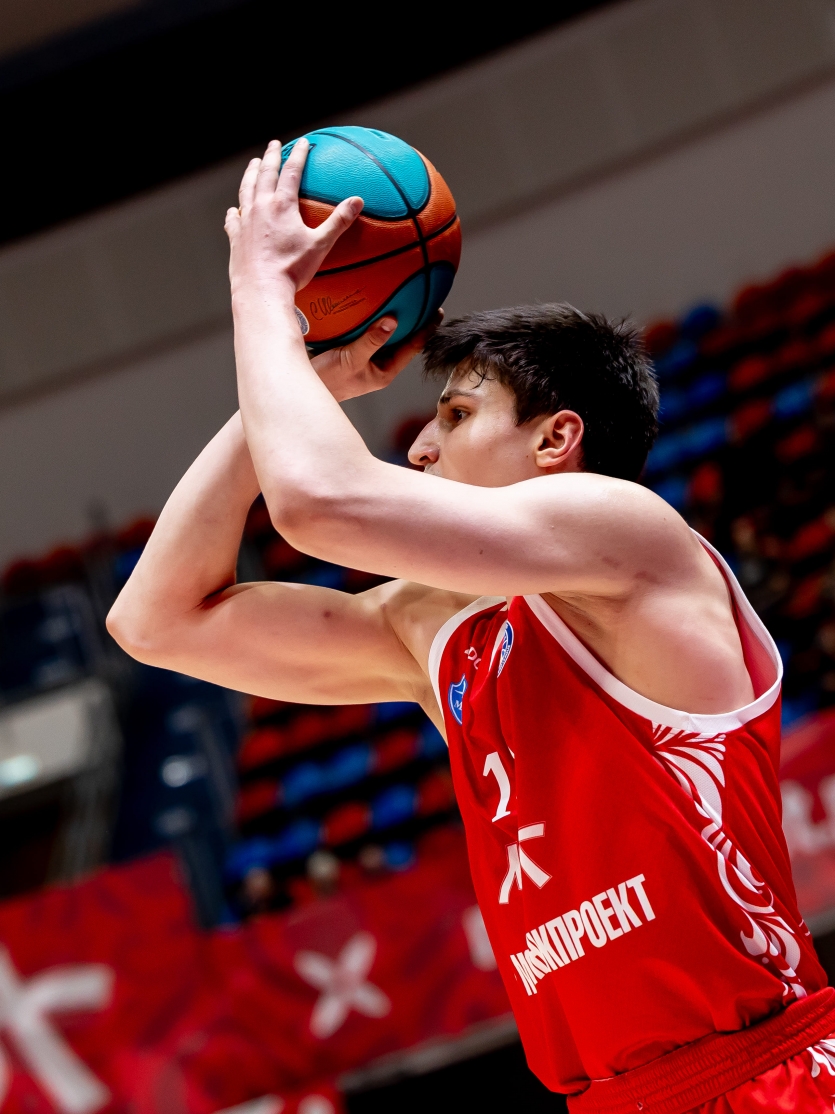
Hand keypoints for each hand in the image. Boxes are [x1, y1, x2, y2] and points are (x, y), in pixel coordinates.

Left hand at [225, 139, 361, 295]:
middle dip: (271, 157)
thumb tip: (358, 201)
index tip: (303, 143)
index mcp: (282, 205)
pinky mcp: (235, 238)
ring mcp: (245, 221)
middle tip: (274, 145)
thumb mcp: (320, 244)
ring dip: (250, 174)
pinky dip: (234, 211)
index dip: (299, 155)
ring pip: (246, 189)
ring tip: (253, 164)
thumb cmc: (292, 269)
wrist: (261, 289)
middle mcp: (260, 207)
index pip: (291, 171)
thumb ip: (338, 221)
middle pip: (265, 174)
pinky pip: (232, 219)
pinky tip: (234, 210)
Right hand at [312, 310, 443, 401]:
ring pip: (385, 335)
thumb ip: (371, 341)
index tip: (438, 311)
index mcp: (385, 371)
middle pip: (402, 340)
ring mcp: (366, 358)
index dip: (427, 329)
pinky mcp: (352, 351)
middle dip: (414, 321)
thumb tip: (392, 321)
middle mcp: (379, 365)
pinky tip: (373, 303)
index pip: (413, 347)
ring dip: (393, 318)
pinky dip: (373, 319)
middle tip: (425, 297)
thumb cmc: (327, 381)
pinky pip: (368, 332)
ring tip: (403, 296)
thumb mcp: (351, 359)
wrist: (303, 389)